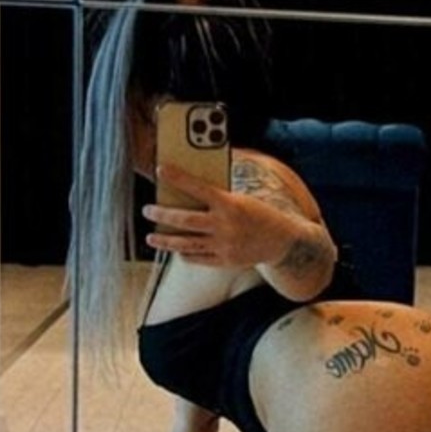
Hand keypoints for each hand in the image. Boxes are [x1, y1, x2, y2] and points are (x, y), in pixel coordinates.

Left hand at [143, 162, 303, 266]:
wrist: (282, 241)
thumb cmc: (259, 214)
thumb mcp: (241, 200)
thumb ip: (218, 199)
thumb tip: (188, 195)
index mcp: (230, 204)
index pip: (198, 188)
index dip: (178, 178)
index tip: (160, 170)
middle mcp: (225, 226)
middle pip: (184, 220)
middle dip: (162, 215)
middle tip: (147, 210)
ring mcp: (224, 246)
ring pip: (186, 244)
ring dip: (165, 241)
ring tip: (151, 237)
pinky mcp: (224, 261)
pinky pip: (197, 258)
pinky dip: (184, 253)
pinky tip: (176, 249)